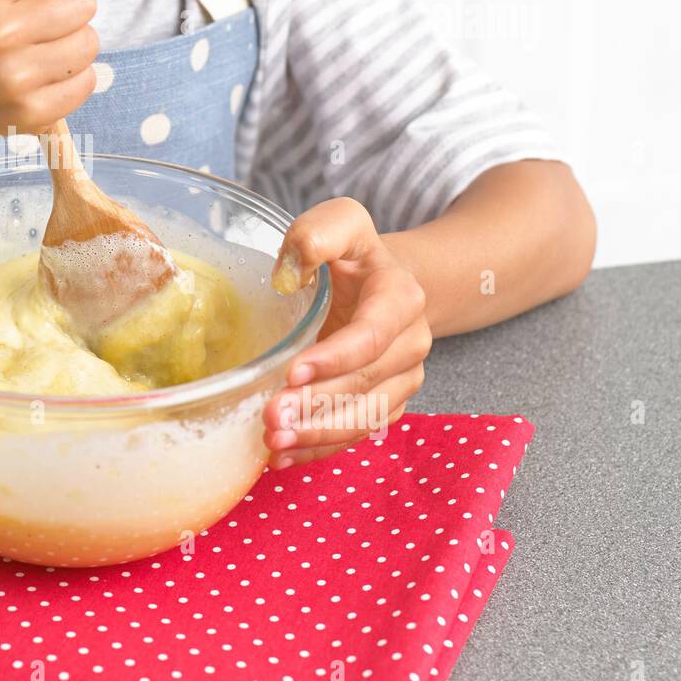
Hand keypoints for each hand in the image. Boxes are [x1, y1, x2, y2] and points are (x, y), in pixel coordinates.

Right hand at [0, 0, 99, 140]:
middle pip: (83, 0)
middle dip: (66, 1)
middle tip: (36, 12)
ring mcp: (13, 80)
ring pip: (89, 42)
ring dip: (70, 39)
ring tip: (36, 42)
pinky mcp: (29, 114)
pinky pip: (86, 83)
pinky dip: (71, 76)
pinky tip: (40, 71)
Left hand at [262, 197, 431, 469]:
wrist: (378, 282)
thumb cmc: (350, 254)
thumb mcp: (338, 224)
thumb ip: (317, 235)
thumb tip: (288, 271)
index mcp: (400, 297)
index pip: (372, 335)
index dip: (335, 358)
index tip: (292, 371)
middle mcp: (410, 342)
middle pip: (366, 383)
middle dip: (318, 404)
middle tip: (271, 416)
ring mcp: (401, 378)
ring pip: (366, 416)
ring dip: (319, 434)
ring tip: (274, 441)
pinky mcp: (385, 403)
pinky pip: (357, 433)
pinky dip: (320, 448)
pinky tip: (282, 456)